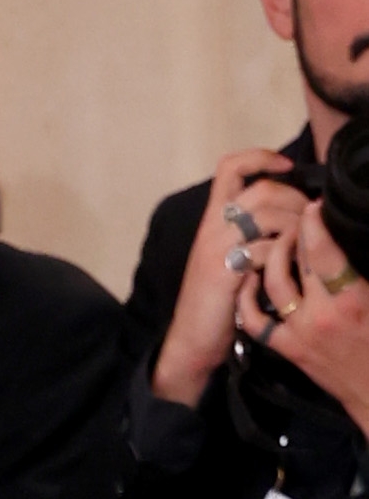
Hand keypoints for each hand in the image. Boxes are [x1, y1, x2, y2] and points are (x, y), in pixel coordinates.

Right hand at [154, 148, 310, 405]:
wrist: (191, 341)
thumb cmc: (214, 302)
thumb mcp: (227, 257)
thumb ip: (247, 233)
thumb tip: (284, 213)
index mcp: (212, 220)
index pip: (230, 167)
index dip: (261, 156)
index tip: (287, 166)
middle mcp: (212, 228)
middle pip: (260, 189)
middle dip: (294, 199)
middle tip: (308, 219)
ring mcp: (216, 249)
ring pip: (266, 215)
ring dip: (295, 226)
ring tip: (303, 244)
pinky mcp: (225, 272)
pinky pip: (264, 249)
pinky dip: (284, 255)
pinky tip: (288, 267)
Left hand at [243, 197, 368, 440]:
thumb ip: (365, 265)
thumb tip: (358, 235)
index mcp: (351, 297)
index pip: (323, 249)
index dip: (315, 221)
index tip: (314, 205)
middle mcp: (321, 313)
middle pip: (297, 259)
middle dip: (295, 230)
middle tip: (296, 214)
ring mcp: (299, 331)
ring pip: (273, 283)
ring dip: (273, 255)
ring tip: (280, 238)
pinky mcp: (286, 349)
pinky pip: (256, 321)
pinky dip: (249, 297)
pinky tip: (253, 277)